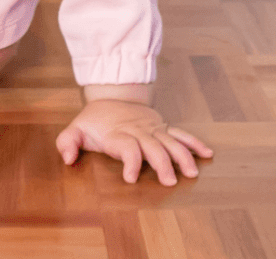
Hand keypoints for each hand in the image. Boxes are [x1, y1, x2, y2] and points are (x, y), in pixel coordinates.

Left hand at [56, 100, 212, 185]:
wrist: (111, 95)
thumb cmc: (95, 120)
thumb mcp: (76, 129)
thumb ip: (67, 142)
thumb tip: (68, 158)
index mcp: (118, 134)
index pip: (126, 147)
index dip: (130, 162)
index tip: (131, 178)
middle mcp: (138, 131)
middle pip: (153, 146)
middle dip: (161, 163)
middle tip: (169, 181)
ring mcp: (152, 129)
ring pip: (171, 141)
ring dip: (182, 156)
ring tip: (192, 173)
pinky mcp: (162, 127)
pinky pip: (181, 134)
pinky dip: (194, 143)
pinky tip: (207, 154)